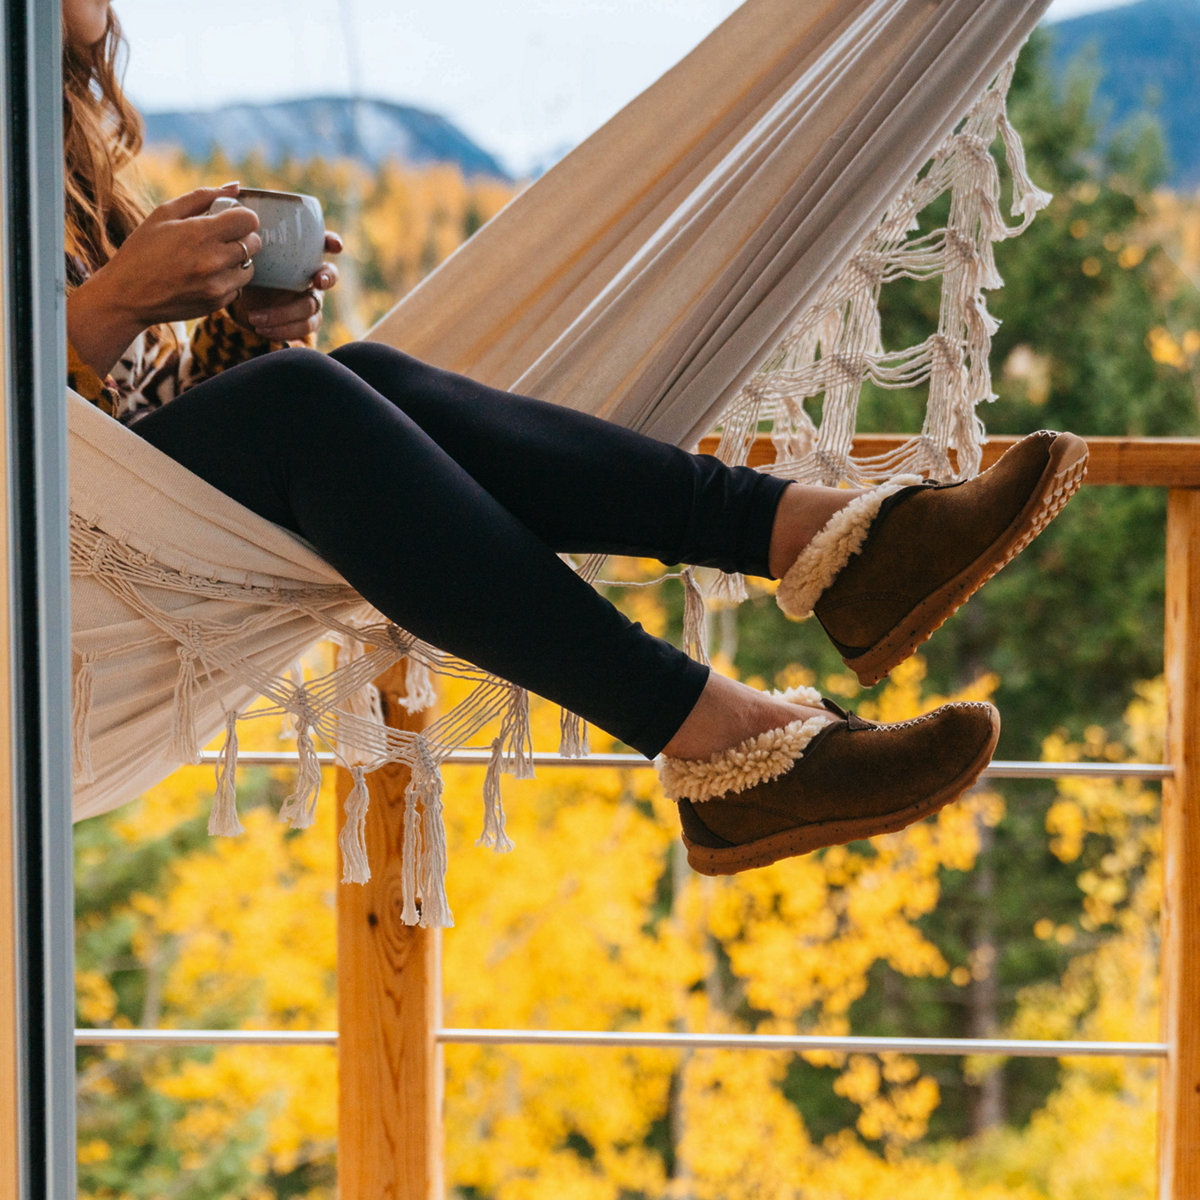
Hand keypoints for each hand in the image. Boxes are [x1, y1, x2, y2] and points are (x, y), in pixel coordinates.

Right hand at [68, 182, 262, 375]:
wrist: (127, 295)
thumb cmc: (143, 249)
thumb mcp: (164, 214)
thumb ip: (202, 197)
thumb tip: (235, 187)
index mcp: (199, 234)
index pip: (248, 220)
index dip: (242, 216)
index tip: (230, 219)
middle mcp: (213, 261)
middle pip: (254, 243)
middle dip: (242, 237)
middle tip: (221, 238)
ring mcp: (217, 286)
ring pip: (250, 268)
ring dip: (237, 261)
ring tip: (212, 258)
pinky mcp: (217, 304)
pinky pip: (238, 288)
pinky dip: (228, 281)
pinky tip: (206, 277)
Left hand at [228, 231, 343, 341]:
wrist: (234, 296)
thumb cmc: (241, 262)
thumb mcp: (238, 244)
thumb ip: (238, 222)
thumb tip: (234, 188)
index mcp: (299, 252)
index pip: (323, 243)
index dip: (333, 243)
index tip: (335, 246)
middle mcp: (308, 274)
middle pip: (329, 274)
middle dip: (327, 276)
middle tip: (316, 280)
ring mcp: (307, 298)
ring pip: (312, 306)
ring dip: (287, 313)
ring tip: (256, 318)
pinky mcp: (301, 320)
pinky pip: (305, 328)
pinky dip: (284, 330)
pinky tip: (262, 329)